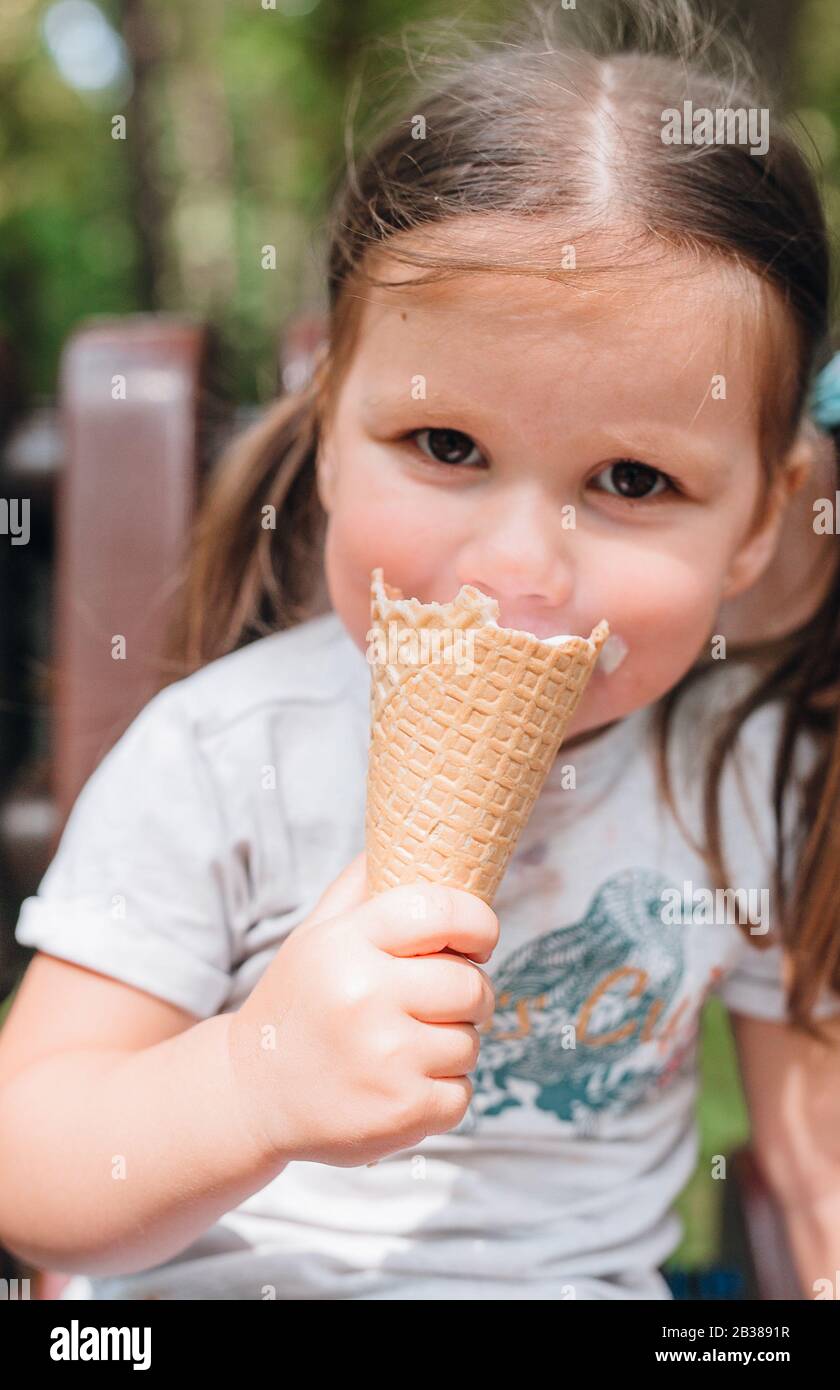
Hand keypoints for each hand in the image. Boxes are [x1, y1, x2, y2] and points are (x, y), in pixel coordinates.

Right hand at [227, 851, 497, 1166]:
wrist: (249, 1095)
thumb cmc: (297, 1004)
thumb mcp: (315, 935)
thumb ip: (362, 886)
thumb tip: (413, 830)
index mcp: (346, 944)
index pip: (440, 911)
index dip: (477, 922)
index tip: (480, 938)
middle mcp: (365, 997)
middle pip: (470, 983)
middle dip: (470, 992)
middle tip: (446, 1000)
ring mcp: (386, 1059)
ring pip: (471, 1041)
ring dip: (454, 1045)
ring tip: (408, 1045)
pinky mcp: (402, 1112)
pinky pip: (463, 1093)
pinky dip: (445, 1092)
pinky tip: (403, 1085)